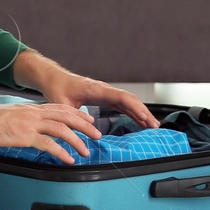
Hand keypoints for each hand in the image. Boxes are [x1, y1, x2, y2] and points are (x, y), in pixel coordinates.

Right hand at [0, 89, 103, 164]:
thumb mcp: (13, 116)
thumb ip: (26, 120)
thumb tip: (35, 128)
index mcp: (32, 109)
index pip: (61, 108)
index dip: (77, 114)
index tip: (89, 120)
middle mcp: (34, 113)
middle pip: (66, 117)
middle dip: (85, 126)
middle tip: (97, 135)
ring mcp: (30, 124)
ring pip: (61, 129)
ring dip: (77, 141)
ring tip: (86, 151)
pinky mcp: (24, 135)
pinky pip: (48, 144)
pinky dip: (62, 152)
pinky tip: (69, 159)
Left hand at [13, 50, 159, 129]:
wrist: (54, 79)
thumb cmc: (58, 88)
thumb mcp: (62, 103)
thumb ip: (71, 115)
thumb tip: (81, 129)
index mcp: (97, 89)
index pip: (121, 97)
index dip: (135, 107)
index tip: (144, 117)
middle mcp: (104, 90)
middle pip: (130, 100)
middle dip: (144, 112)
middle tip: (155, 125)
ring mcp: (106, 93)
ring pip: (128, 102)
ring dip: (141, 113)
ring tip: (152, 126)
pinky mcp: (104, 98)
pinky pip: (122, 105)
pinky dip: (132, 112)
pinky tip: (139, 121)